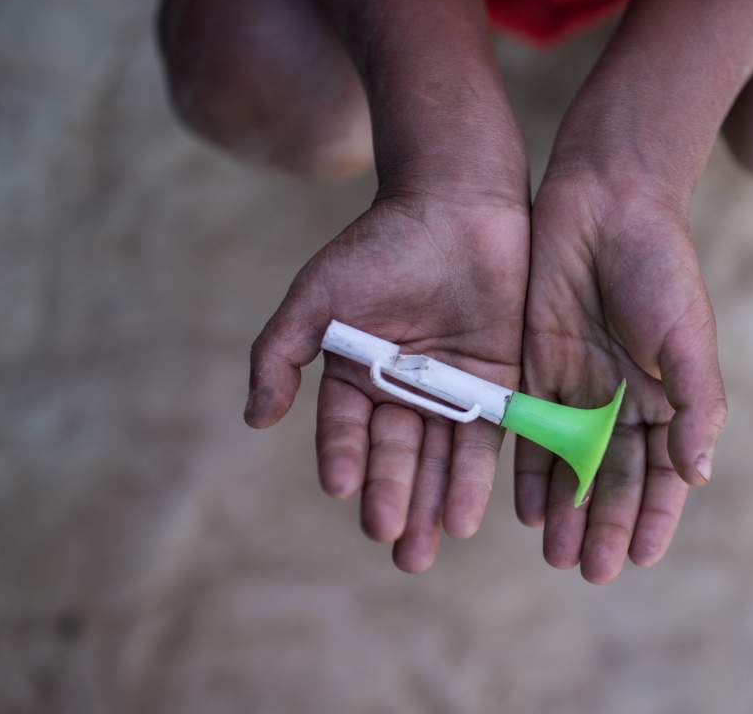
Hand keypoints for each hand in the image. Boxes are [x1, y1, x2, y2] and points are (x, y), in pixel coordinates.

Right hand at [246, 183, 527, 572]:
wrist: (457, 202)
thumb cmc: (380, 244)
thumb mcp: (317, 295)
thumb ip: (280, 353)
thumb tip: (255, 419)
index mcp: (356, 374)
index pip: (347, 430)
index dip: (344, 459)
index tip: (343, 490)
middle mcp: (403, 391)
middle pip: (397, 456)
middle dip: (395, 501)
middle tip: (396, 549)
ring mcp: (451, 390)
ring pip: (440, 458)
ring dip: (434, 504)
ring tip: (429, 548)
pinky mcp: (497, 383)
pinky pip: (486, 436)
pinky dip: (476, 475)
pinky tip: (467, 513)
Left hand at [517, 174, 727, 583]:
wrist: (606, 200)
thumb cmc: (660, 266)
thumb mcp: (687, 337)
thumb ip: (695, 405)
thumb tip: (699, 475)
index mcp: (667, 395)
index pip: (663, 472)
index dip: (654, 517)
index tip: (639, 560)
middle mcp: (621, 398)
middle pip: (612, 477)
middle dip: (602, 525)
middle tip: (586, 571)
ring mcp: (576, 384)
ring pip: (568, 463)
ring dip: (562, 509)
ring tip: (553, 554)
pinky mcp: (534, 364)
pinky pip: (529, 428)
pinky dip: (528, 468)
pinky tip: (521, 507)